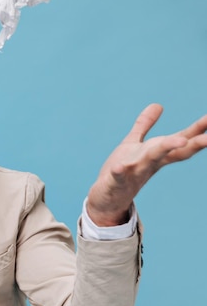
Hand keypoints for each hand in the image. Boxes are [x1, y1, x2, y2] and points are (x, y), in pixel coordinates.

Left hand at [87, 104, 206, 225]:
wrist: (108, 200)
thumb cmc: (124, 170)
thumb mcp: (133, 144)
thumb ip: (144, 125)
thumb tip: (158, 105)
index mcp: (155, 154)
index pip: (179, 141)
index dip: (197, 131)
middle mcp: (147, 164)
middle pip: (170, 151)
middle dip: (190, 143)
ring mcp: (132, 174)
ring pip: (148, 160)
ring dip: (163, 149)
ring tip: (181, 140)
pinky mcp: (114, 183)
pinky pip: (117, 177)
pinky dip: (119, 172)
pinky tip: (118, 167)